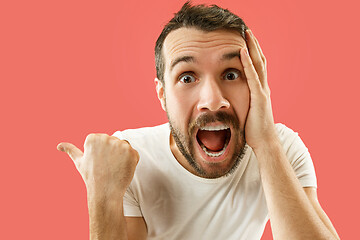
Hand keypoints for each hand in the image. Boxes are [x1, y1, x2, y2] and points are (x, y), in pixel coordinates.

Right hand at [57, 134, 138, 197]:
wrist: (105, 192)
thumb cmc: (91, 177)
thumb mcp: (79, 162)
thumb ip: (71, 150)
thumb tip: (58, 146)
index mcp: (93, 138)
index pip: (104, 140)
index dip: (103, 152)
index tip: (99, 162)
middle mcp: (106, 138)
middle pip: (115, 142)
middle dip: (113, 153)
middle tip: (107, 166)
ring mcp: (119, 145)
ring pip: (124, 147)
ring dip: (123, 156)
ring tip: (114, 168)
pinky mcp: (131, 152)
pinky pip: (134, 153)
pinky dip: (131, 161)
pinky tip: (123, 169)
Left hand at [241, 30, 277, 150]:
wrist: (264, 142)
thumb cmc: (254, 130)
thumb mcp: (247, 112)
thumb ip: (243, 103)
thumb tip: (232, 101)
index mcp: (259, 90)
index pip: (256, 67)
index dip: (252, 53)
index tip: (246, 41)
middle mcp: (263, 87)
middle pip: (259, 60)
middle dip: (253, 45)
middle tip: (247, 31)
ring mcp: (262, 91)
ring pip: (258, 64)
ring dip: (252, 48)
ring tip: (246, 34)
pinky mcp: (259, 97)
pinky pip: (252, 76)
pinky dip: (246, 63)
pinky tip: (241, 51)